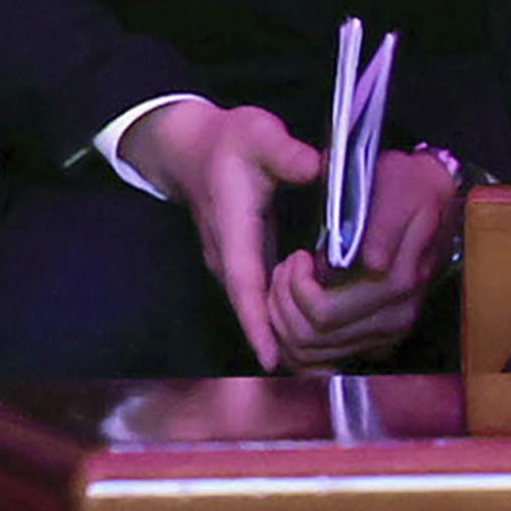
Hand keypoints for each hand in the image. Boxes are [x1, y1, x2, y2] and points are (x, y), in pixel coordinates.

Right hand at [118, 97, 324, 369]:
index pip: (244, 283)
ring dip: (279, 334)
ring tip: (317, 368)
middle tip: (315, 377)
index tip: (271, 360)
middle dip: (277, 342)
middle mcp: (227, 255)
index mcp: (233, 227)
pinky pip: (259, 299)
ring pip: (254, 308)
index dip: (257, 322)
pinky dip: (279, 319)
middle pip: (250, 308)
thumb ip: (286, 152)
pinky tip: (308, 334)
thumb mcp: (257, 133)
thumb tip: (317, 167)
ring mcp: (231, 263)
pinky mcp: (241, 264)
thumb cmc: (228, 141)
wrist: (192, 149)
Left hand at [261, 147, 460, 369]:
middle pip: (311, 339)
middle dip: (283, 302)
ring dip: (284, 320)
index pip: (324, 314)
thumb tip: (374, 263)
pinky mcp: (374, 342)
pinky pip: (321, 362)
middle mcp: (394, 320)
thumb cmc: (406, 190)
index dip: (296, 287)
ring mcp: (385, 336)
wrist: (431, 200)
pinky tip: (294, 307)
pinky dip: (296, 341)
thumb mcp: (396, 192)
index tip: (298, 256)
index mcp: (398, 285)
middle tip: (287, 266)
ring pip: (310, 356)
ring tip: (289, 281)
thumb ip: (383, 228)